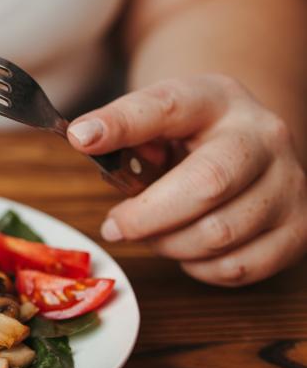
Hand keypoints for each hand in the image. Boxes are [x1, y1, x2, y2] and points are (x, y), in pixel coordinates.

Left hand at [67, 75, 306, 286]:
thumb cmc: (189, 136)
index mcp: (218, 99)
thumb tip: (86, 140)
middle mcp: (264, 137)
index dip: (122, 124)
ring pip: (220, 235)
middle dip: (146, 216)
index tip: (81, 138)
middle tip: (115, 226)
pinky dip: (200, 267)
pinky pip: (239, 267)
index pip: (167, 106)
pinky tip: (187, 249)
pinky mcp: (298, 229)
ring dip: (170, 245)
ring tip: (153, 234)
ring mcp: (289, 184)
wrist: (248, 145)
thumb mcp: (158, 117)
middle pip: (206, 184)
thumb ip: (125, 127)